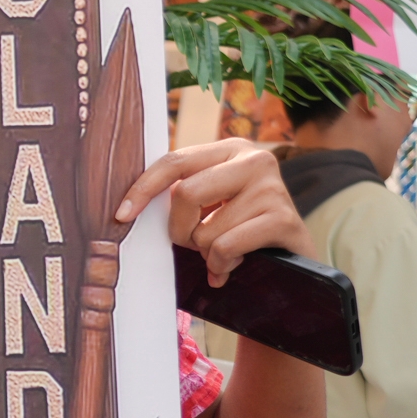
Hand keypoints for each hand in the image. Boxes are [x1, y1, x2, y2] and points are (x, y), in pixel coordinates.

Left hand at [115, 138, 310, 286]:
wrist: (295, 268)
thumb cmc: (241, 234)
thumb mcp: (210, 207)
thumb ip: (183, 197)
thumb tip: (129, 207)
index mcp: (230, 150)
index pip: (174, 161)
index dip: (143, 188)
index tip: (121, 215)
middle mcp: (255, 160)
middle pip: (185, 194)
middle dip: (180, 231)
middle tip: (193, 245)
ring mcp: (272, 187)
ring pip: (205, 229)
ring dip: (206, 254)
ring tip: (224, 255)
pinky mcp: (284, 218)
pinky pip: (225, 247)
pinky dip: (220, 265)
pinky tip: (232, 266)